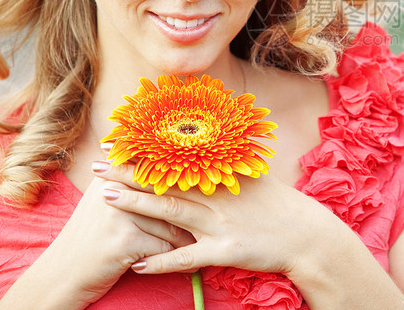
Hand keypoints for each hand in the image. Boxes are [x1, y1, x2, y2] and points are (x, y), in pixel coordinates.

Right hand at [17, 167, 192, 305]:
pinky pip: (165, 247)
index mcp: (113, 175)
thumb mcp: (104, 201)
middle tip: (214, 215)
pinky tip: (186, 265)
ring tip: (200, 245)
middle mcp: (116, 189)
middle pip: (169, 196)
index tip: (208, 178)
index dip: (183, 174)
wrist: (64, 273)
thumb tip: (169, 162)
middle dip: (192, 210)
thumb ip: (129, 180)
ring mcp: (120, 214)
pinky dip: (177, 259)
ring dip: (187, 238)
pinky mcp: (126, 240)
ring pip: (171, 223)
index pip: (156, 169)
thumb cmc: (91, 237)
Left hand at [92, 161, 346, 278]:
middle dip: (129, 173)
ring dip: (136, 206)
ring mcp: (219, 224)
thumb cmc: (278, 205)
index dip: (145, 151)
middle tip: (98, 165)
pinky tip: (138, 263)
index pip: (176, 159)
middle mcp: (216, 196)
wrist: (305, 235)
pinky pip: (187, 257)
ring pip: (170, 213)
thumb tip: (209, 140)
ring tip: (107, 200)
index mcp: (222, 175)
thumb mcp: (254, 173)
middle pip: (165, 182)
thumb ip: (228, 160)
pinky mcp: (224, 250)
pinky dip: (161, 261)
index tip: (120, 142)